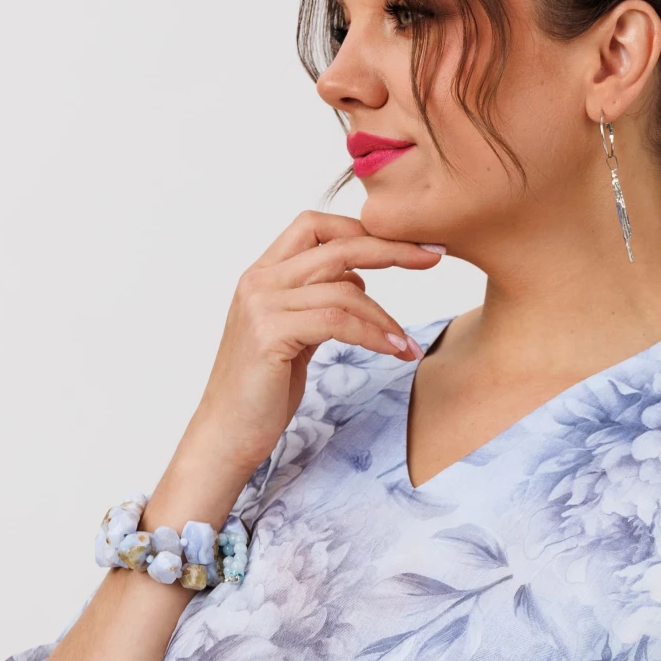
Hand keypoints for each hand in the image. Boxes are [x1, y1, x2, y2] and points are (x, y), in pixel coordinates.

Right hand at [157, 211, 442, 517]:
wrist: (226, 434)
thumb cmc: (261, 392)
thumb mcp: (294, 336)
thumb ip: (319, 304)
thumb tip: (357, 281)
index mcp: (263, 274)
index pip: (315, 226)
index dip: (364, 230)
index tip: (410, 243)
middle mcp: (259, 281)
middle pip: (337, 245)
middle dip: (391, 248)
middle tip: (434, 255)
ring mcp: (262, 305)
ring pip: (344, 289)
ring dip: (386, 317)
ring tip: (407, 344)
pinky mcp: (270, 334)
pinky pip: (339, 321)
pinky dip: (374, 335)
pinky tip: (395, 351)